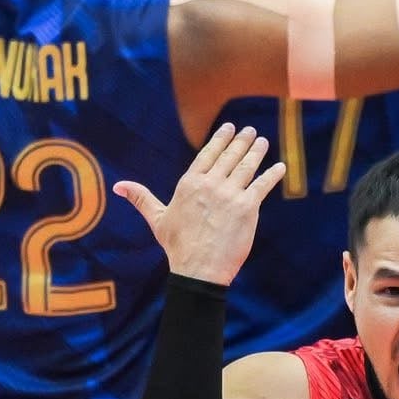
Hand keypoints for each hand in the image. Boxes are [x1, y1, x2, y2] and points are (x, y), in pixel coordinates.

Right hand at [114, 123, 284, 283]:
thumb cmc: (178, 246)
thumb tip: (119, 186)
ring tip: (263, 142)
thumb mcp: (158, 219)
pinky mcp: (247, 208)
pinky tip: (280, 167)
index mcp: (189, 184)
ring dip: (257, 151)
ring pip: (247, 166)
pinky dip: (272, 175)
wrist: (198, 270)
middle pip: (230, 156)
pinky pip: (262, 185)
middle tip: (251, 131)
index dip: (221, 139)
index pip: (208, 153)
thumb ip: (141, 198)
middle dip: (242, 141)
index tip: (229, 128)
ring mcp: (230, 195)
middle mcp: (210, 185)